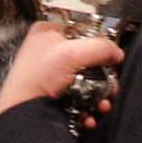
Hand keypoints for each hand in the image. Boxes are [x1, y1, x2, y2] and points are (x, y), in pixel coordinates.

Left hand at [0, 22, 122, 114]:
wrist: (24, 114)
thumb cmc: (36, 78)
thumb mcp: (72, 53)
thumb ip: (100, 48)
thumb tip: (117, 52)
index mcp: (47, 32)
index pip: (81, 28)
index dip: (98, 41)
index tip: (110, 54)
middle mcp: (50, 51)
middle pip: (88, 57)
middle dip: (103, 75)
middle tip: (111, 85)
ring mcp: (53, 75)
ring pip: (87, 80)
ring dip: (100, 94)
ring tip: (103, 104)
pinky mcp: (56, 95)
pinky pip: (80, 96)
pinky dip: (89, 106)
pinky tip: (91, 114)